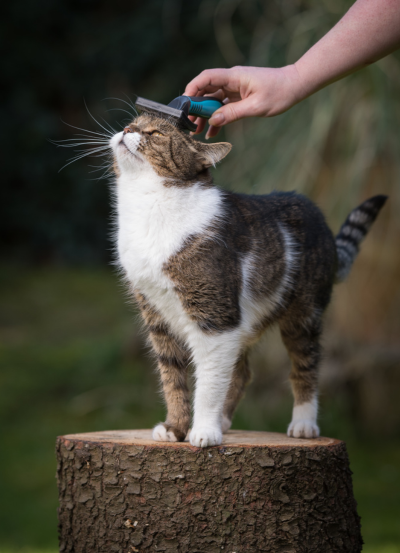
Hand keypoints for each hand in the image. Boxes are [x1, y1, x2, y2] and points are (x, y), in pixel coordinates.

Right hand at [184, 65, 304, 137]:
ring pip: (213, 100)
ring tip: (197, 131)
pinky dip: (217, 117)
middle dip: (196, 107)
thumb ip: (233, 113)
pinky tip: (213, 131)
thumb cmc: (279, 92)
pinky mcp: (239, 96)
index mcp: (234, 76)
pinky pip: (223, 106)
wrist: (295, 86)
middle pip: (206, 91)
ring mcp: (235, 88)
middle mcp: (231, 80)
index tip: (185, 105)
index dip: (192, 89)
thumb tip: (213, 120)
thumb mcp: (256, 106)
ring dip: (205, 115)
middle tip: (189, 124)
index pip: (206, 78)